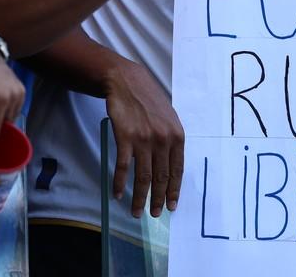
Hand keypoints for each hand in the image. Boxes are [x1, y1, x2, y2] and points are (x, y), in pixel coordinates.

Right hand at [102, 60, 183, 218]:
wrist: (127, 82)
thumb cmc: (149, 101)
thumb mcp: (169, 118)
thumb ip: (172, 141)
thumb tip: (171, 166)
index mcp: (177, 136)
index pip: (177, 170)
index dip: (174, 190)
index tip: (171, 206)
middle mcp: (163, 139)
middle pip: (160, 177)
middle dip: (157, 199)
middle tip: (153, 214)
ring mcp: (144, 139)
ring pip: (143, 176)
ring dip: (139, 197)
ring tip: (137, 211)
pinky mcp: (125, 137)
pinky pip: (122, 167)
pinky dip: (119, 183)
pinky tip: (118, 194)